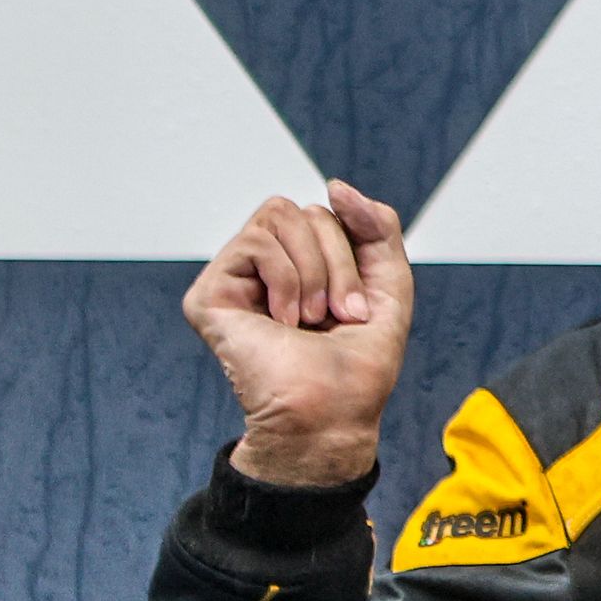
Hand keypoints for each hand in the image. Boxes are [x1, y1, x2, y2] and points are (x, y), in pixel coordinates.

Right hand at [183, 181, 412, 487]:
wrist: (330, 415)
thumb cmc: (359, 367)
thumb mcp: (390, 288)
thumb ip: (377, 230)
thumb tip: (335, 185)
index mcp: (306, 266)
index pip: (330, 214)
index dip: (356, 252)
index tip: (359, 308)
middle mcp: (269, 267)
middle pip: (307, 211)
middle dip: (338, 263)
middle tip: (338, 315)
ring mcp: (237, 277)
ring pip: (280, 216)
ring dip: (314, 272)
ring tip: (309, 320)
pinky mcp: (210, 292)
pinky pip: (257, 243)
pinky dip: (287, 281)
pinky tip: (282, 322)